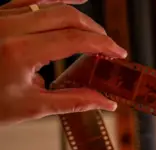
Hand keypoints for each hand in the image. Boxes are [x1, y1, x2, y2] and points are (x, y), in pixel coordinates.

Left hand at [0, 0, 126, 124]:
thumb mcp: (33, 106)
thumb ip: (74, 101)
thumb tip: (106, 102)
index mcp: (20, 52)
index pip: (74, 39)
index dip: (102, 44)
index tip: (118, 53)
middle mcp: (9, 28)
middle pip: (67, 16)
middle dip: (95, 30)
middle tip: (109, 46)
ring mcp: (2, 17)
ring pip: (51, 3)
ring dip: (79, 15)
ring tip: (95, 31)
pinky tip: (74, 0)